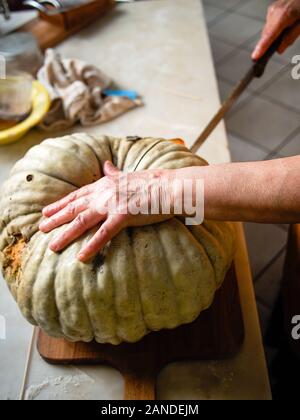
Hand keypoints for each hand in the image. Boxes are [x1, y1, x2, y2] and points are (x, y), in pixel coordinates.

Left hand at [39, 162, 173, 262]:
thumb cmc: (153, 182)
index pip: (77, 195)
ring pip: (82, 220)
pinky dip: (91, 246)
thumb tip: (106, 164)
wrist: (170, 186)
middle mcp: (104, 193)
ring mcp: (112, 204)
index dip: (61, 204)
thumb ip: (114, 172)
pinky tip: (80, 257)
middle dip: (56, 219)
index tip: (47, 211)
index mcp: (105, 184)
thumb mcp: (128, 174)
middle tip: (41, 228)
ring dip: (66, 234)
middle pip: (74, 207)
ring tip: (52, 246)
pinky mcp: (123, 215)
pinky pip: (103, 233)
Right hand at [252, 0, 299, 59]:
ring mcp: (272, 9)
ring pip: (268, 30)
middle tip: (285, 42)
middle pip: (267, 34)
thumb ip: (291, 37)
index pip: (269, 35)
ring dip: (275, 34)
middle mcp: (274, 11)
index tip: (255, 56)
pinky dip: (275, 28)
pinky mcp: (272, 9)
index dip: (262, 47)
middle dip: (273, 42)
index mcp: (283, 15)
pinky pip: (270, 24)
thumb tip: (279, 49)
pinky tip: (285, 24)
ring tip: (289, 28)